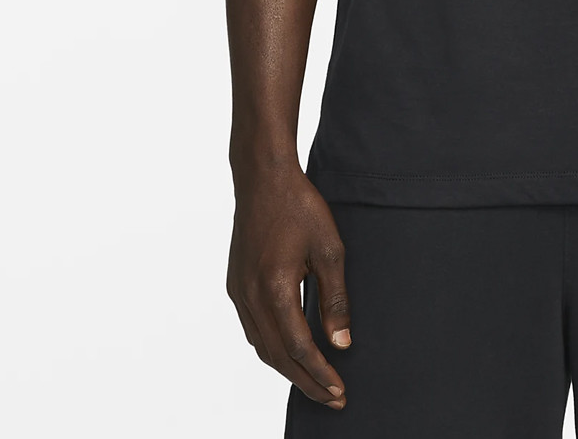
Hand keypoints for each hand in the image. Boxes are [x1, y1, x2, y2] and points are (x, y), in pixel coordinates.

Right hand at [226, 163, 351, 406]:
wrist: (263, 179)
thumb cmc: (300, 207)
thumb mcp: (329, 249)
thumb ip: (335, 299)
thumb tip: (342, 343)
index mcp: (275, 289)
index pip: (299, 348)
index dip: (320, 374)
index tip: (340, 391)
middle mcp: (251, 297)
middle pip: (278, 356)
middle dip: (305, 381)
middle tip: (331, 398)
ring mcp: (239, 292)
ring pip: (261, 346)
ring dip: (287, 368)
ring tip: (313, 381)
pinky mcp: (235, 285)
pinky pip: (252, 328)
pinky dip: (271, 347)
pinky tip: (288, 351)